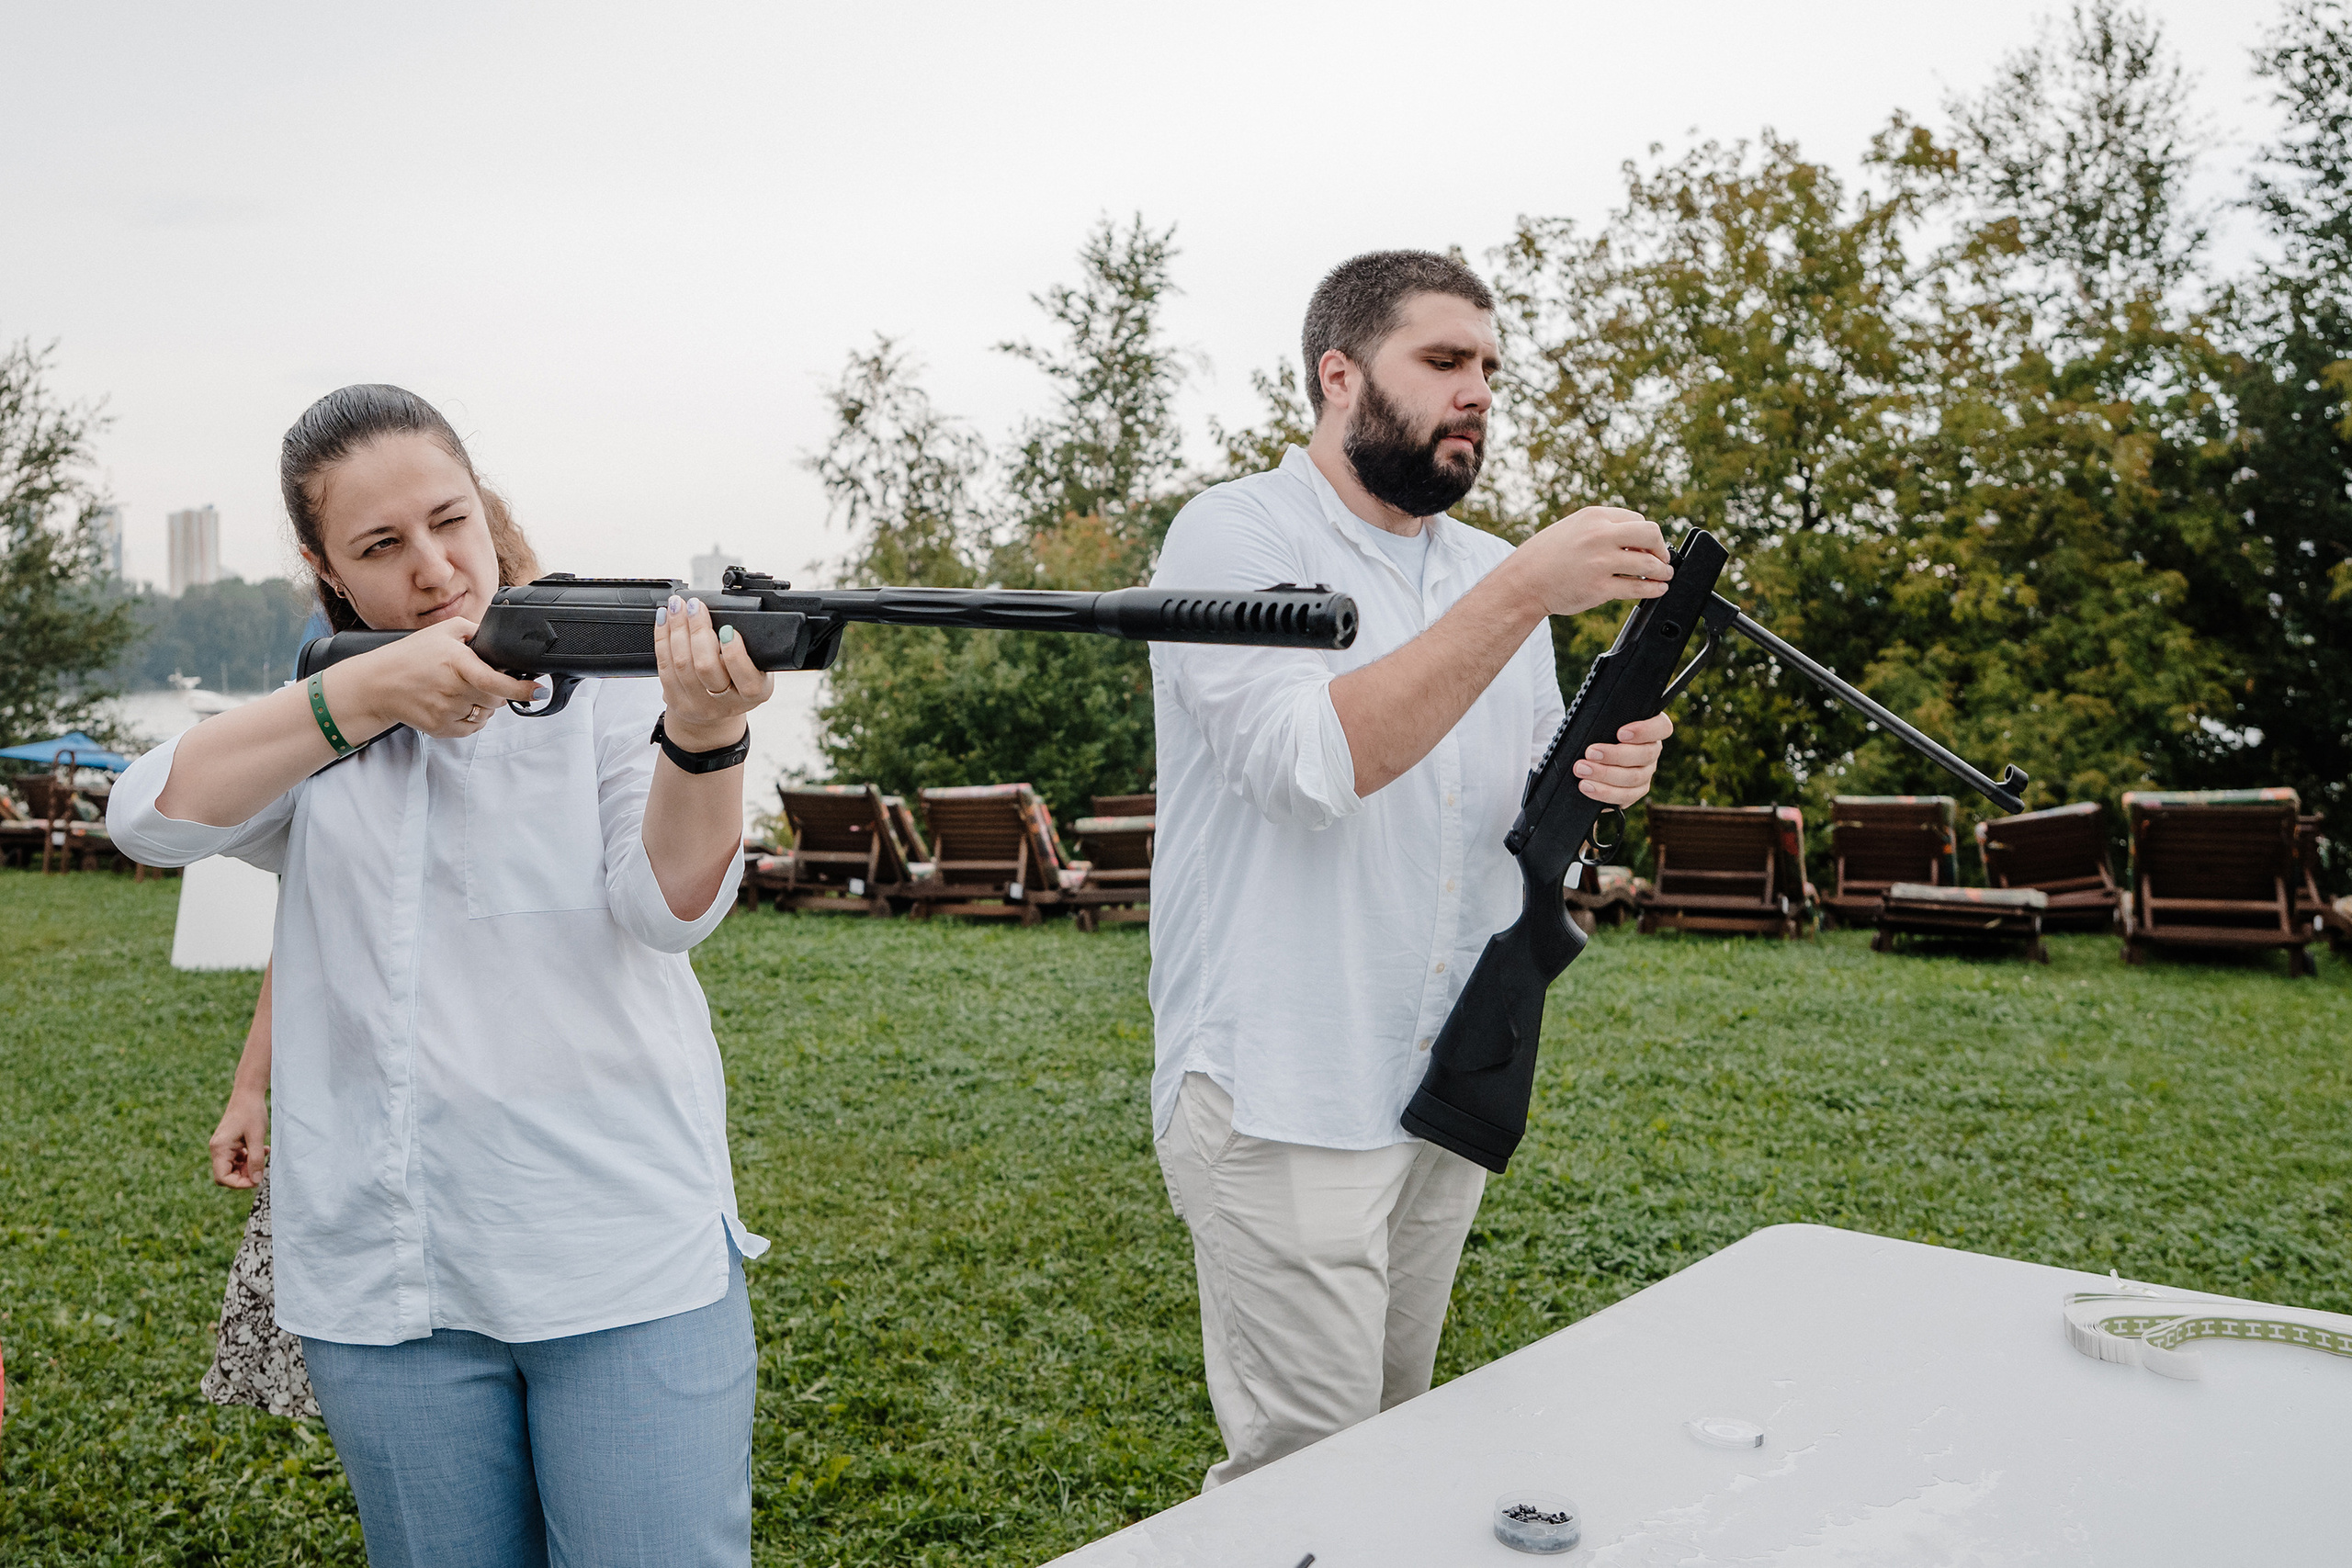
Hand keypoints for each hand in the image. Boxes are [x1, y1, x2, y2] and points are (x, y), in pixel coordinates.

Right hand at [209, 1086, 268, 1188]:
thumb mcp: (257, 1137)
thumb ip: (256, 1160)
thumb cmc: (252, 1112)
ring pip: (233, 1167)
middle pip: (226, 1175)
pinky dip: (249, 1158)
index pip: (222, 1177)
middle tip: (261, 1168)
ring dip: (248, 1166)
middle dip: (244, 1175)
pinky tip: (263, 1150)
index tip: (256, 1180)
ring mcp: (223, 1146)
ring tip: (264, 1157)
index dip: (239, 1183)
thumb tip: (256, 1181)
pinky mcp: (230, 1143)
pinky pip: (237, 1158)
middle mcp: (218, 1149)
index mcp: (220, 1148)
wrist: (248, 1093)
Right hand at [334, 618, 540, 740]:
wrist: (378, 684)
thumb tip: (500, 636)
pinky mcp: (441, 728)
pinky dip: (471, 717)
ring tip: (461, 690)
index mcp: (456, 664)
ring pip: (485, 714)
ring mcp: (446, 711)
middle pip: (496, 700)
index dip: (522, 689)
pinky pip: (471, 727)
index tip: (538, 690)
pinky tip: (455, 703)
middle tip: (479, 680)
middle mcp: (452, 690)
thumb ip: (475, 631)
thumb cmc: (411, 656)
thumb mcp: (443, 631)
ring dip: (483, 704)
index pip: (496, 683)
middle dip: (496, 692)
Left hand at [654, 595, 774, 750]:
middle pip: (706, 667)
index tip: (727, 628)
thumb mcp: (757, 666)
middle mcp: (727, 703)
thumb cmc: (739, 679)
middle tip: (696, 606)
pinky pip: (664, 666)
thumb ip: (748, 647)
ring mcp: (699, 705)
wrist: (718, 707)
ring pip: (682, 663)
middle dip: (698, 630)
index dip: (735, 652)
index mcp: (754, 693)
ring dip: (677, 628)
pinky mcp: (677, 701)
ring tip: (677, 606)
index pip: (745, 676)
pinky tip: (664, 620)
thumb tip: (726, 616)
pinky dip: (662, 638)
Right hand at [1502, 506, 1672, 618]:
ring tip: (1665, 575)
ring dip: (1662, 571)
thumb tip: (1634, 539)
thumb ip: (1601, 529)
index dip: (1647, 535)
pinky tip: (1657, 589)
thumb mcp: (1572, 528)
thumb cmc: (1544, 557)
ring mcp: (1601, 563)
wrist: (1522, 583)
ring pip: (1648, 564)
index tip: (1648, 547)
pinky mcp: (1600, 589)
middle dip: (1661, 548)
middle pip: (1650, 534)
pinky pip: (1637, 588)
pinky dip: (1654, 590)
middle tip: (1662, 559)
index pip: (1637, 520)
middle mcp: (1599, 536)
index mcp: (1593, 517)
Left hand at [1574, 712, 1673, 805]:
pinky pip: (1625, 796)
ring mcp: (1646, 773)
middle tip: (1590, 753)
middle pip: (1645, 755)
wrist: (1591, 757)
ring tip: (1582, 770)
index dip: (1644, 731)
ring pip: (1634, 777)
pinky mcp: (1635, 791)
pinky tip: (1587, 787)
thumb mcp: (1604, 725)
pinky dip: (1604, 792)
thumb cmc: (1599, 734)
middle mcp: (1652, 751)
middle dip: (1614, 755)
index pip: (1662, 727)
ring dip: (1604, 774)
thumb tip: (1596, 725)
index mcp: (1651, 730)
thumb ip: (1607, 723)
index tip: (1620, 733)